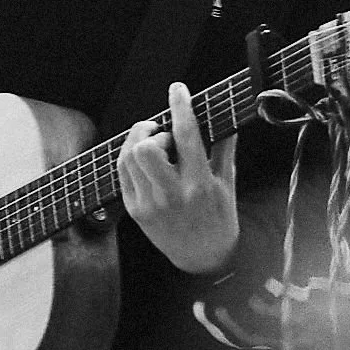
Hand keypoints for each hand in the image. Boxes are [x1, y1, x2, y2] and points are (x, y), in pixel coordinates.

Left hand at [117, 81, 237, 274]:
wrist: (203, 259)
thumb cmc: (218, 219)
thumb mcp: (227, 183)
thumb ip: (224, 148)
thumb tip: (226, 117)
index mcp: (199, 185)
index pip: (187, 137)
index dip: (181, 107)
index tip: (178, 90)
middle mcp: (172, 195)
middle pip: (147, 148)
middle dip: (153, 131)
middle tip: (164, 135)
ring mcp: (149, 204)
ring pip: (129, 157)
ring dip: (139, 141)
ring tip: (155, 145)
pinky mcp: (134, 211)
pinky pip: (122, 172)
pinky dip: (130, 157)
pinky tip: (143, 158)